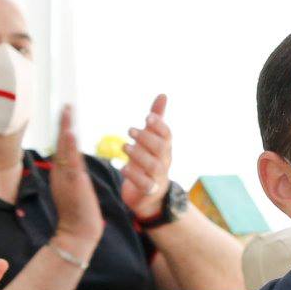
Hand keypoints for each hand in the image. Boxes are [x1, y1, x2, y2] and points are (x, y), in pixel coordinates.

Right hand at [49, 104, 104, 260]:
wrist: (78, 231)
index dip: (64, 128)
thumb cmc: (78, 212)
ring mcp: (65, 176)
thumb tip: (74, 164)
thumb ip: (73, 174)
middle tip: (65, 104)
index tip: (66, 111)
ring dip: (65, 128)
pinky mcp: (73, 182)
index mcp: (62, 172)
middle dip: (62, 123)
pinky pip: (70, 160)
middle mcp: (61, 172)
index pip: (63, 146)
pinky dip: (69, 146)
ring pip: (64, 148)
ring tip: (68, 110)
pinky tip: (70, 132)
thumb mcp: (74, 188)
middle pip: (61, 143)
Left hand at [119, 93, 172, 220]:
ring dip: (139, 155)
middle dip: (147, 138)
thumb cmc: (149, 160)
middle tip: (130, 130)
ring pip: (153, 166)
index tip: (147, 117)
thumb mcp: (152, 139)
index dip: (159, 126)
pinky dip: (134, 176)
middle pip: (161, 149)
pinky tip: (123, 168)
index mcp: (165, 148)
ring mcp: (158, 177)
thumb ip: (157, 119)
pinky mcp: (149, 191)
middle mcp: (164, 161)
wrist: (150, 194)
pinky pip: (144, 184)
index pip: (167, 135)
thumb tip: (163, 95)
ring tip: (124, 147)